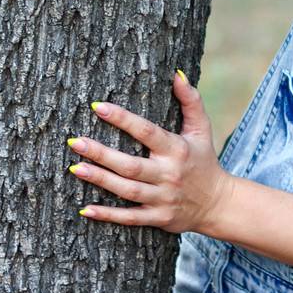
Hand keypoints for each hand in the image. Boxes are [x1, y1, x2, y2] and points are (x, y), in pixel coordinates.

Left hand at [68, 70, 234, 234]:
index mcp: (177, 149)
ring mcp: (163, 198)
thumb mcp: (202, 129)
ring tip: (75, 167)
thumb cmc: (204, 160)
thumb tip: (176, 75)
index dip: (123, 119)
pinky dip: (108, 215)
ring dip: (100, 180)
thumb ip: (191, 100)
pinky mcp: (158, 218)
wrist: (218, 203)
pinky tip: (86, 209)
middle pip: (130, 164)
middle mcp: (169, 174)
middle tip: (75, 142)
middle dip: (101, 153)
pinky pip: (130, 218)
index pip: (147, 132)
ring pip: (127, 190)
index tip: (98, 107)